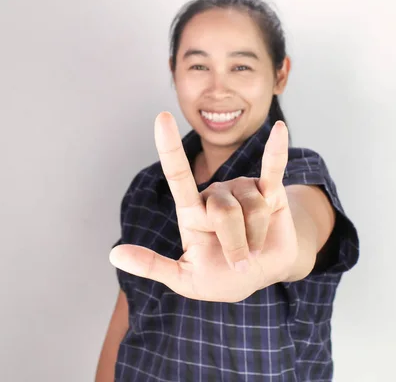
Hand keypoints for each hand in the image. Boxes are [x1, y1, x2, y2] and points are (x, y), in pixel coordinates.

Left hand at [109, 112, 298, 301]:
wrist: (258, 276)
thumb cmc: (219, 276)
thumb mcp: (184, 278)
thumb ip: (153, 265)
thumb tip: (115, 254)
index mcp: (192, 211)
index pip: (178, 176)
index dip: (170, 148)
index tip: (162, 118)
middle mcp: (216, 194)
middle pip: (224, 211)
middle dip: (235, 244)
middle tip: (239, 262)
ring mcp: (243, 189)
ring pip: (253, 208)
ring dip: (256, 238)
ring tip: (255, 246)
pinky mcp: (271, 191)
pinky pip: (273, 169)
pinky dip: (277, 151)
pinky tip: (280, 130)